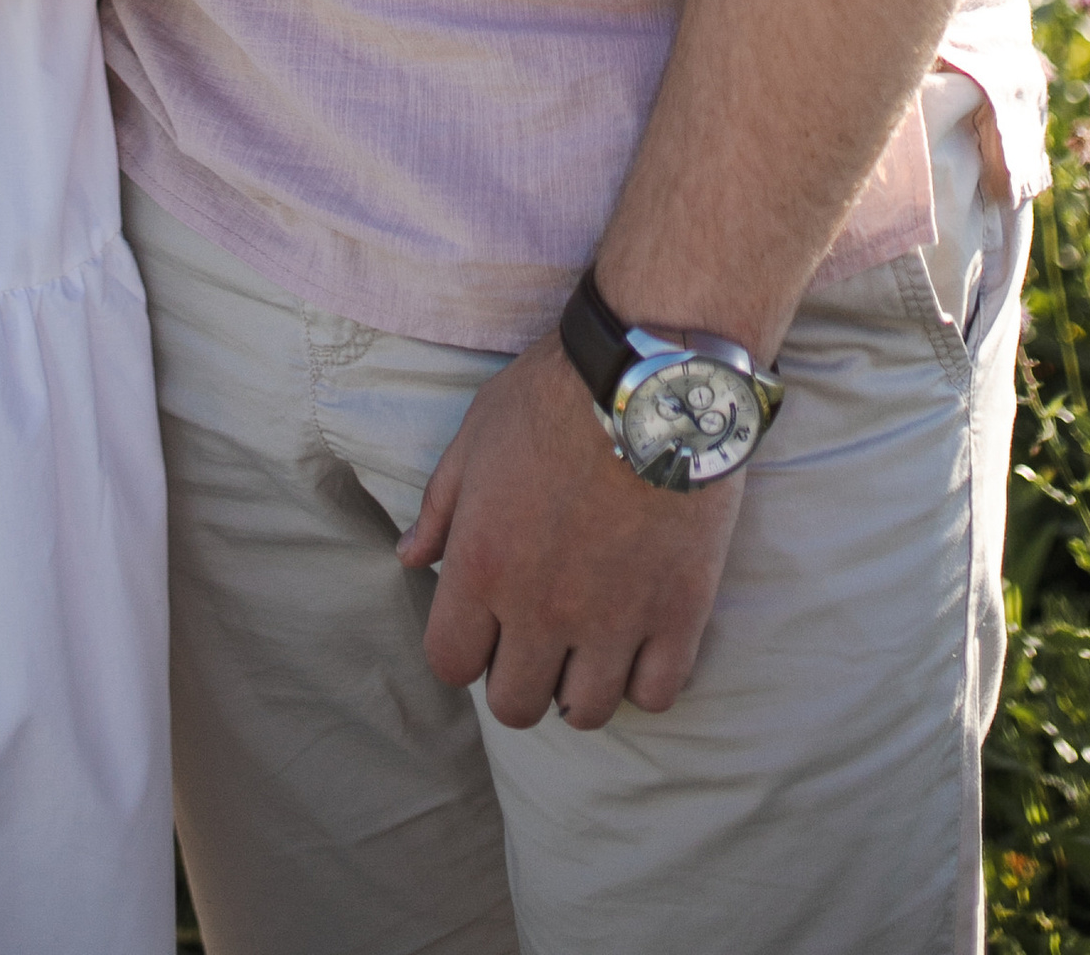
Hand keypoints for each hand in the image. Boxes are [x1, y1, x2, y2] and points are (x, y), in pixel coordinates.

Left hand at [397, 336, 739, 729]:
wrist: (651, 378)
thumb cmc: (554, 395)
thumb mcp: (476, 436)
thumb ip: (440, 507)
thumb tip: (411, 559)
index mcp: (483, 566)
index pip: (450, 664)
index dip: (463, 650)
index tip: (484, 625)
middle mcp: (542, 609)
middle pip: (515, 704)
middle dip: (518, 679)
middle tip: (538, 638)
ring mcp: (614, 619)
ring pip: (584, 711)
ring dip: (580, 685)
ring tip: (590, 644)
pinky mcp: (678, 614)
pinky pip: (656, 694)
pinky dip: (645, 679)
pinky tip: (641, 641)